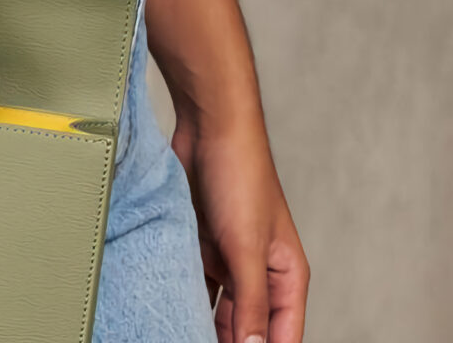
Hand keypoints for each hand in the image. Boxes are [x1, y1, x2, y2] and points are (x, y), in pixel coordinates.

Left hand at [171, 124, 308, 342]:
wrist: (208, 130)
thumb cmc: (241, 177)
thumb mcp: (246, 247)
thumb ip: (250, 303)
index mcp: (286, 276)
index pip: (283, 336)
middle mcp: (260, 272)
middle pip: (248, 328)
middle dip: (228, 342)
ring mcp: (228, 260)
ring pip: (217, 310)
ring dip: (200, 326)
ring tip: (175, 337)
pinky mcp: (199, 247)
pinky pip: (192, 286)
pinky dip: (183, 301)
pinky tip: (166, 317)